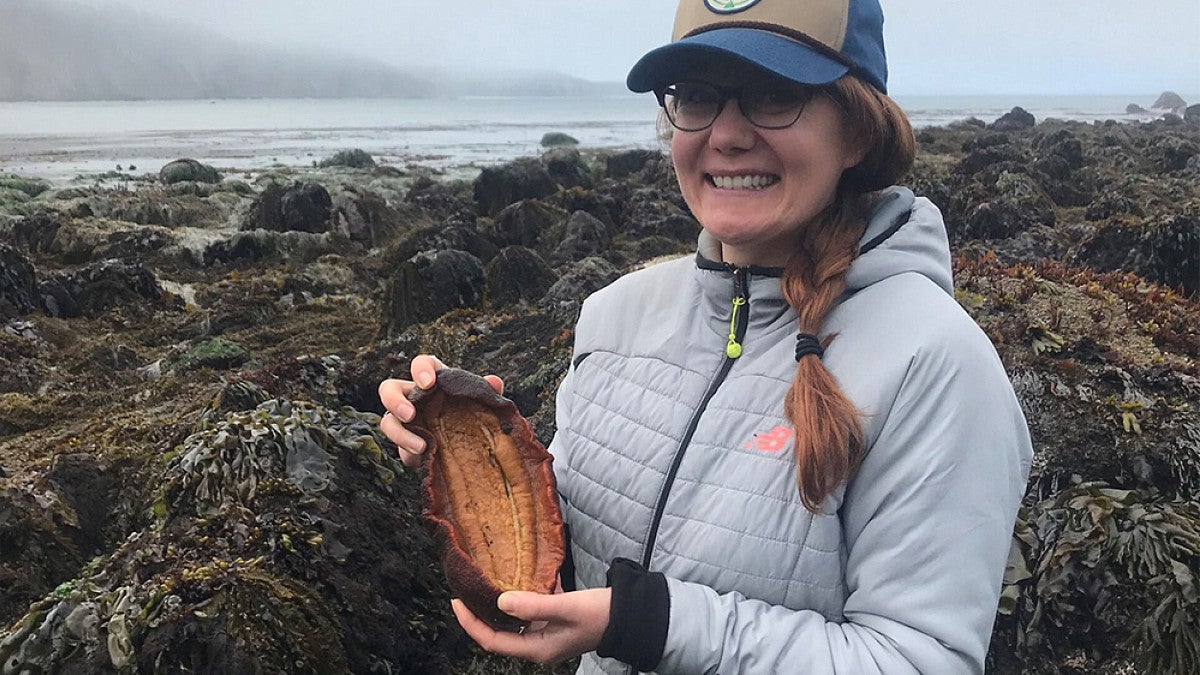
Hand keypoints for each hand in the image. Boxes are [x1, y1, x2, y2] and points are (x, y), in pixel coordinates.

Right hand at [377, 355, 503, 466]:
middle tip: (410, 414)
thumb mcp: (482, 401)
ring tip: (420, 446)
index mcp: (433, 380)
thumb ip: (487, 390)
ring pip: (388, 420)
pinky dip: (409, 451)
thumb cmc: (472, 412)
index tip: (428, 382)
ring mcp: (405, 421)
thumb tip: (494, 382)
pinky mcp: (405, 443)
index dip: (421, 369)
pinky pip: (398, 446)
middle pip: (388, 389)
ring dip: (399, 433)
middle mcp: (413, 397)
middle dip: (395, 400)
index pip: (421, 364)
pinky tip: (425, 455)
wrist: (468, 444)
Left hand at [452, 589, 611, 664]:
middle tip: (465, 590)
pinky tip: (519, 578)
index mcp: (536, 648)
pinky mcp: (555, 622)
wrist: (630, 617)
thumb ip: (533, 605)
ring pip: (513, 621)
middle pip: (498, 633)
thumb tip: (499, 601)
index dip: (470, 623)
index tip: (456, 600)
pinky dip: (521, 597)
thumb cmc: (599, 614)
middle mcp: (537, 645)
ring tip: (485, 583)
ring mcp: (547, 634)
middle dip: (479, 614)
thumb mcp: (566, 607)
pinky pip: (530, 611)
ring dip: (498, 605)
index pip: (492, 640)